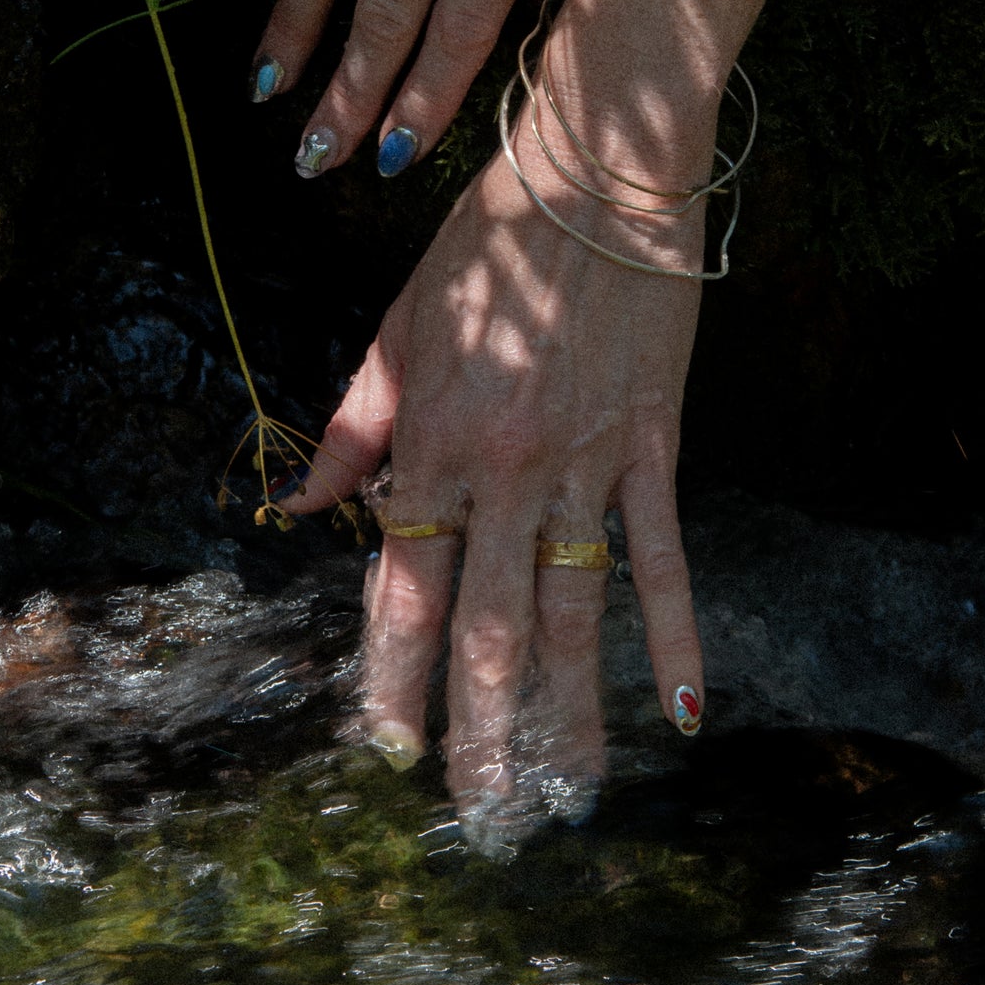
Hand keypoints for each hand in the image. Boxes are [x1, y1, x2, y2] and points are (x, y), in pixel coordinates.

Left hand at [291, 109, 706, 847]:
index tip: (387, 750)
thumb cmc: (487, 244)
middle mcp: (499, 469)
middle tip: (482, 813)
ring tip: (567, 794)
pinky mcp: (651, 445)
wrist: (596, 170)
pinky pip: (661, 556)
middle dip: (479, 731)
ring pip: (571, 613)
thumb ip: (354, 427)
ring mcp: (581, 464)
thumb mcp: (399, 325)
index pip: (399, 589)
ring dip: (568, 713)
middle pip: (483, 627)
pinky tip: (685, 710)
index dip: (392, 679)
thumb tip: (298, 508)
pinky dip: (675, 633)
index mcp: (427, 442)